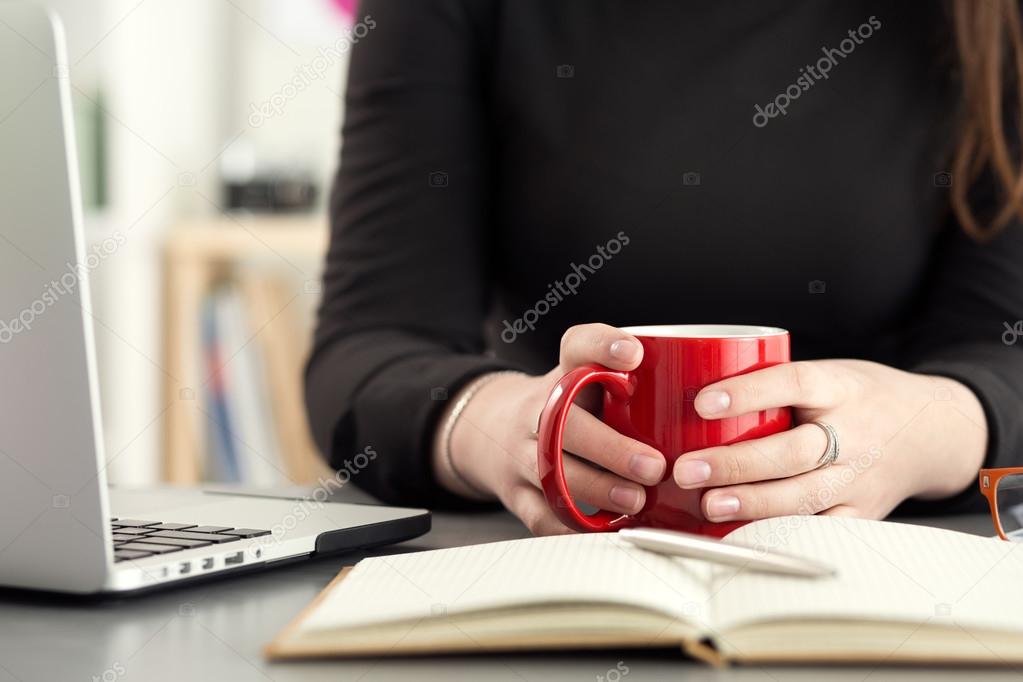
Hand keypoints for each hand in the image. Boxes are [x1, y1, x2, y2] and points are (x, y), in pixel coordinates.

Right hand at [432, 324, 666, 534]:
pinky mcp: (517, 492)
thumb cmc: (565, 409)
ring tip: (635, 500)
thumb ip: (635, 388)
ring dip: (597, 489)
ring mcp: (521, 452)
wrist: (494, 430)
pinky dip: (574, 525)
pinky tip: (606, 528)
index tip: (634, 354)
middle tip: (653, 466)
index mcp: (564, 374)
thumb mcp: (588, 382)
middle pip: (567, 424)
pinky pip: (541, 513)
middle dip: (612, 449)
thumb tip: (708, 409)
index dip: (603, 346)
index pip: (578, 346)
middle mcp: (538, 409)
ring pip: (552, 472)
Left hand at [672, 359, 988, 521]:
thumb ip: (775, 385)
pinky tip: (740, 534)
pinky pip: (819, 527)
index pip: (792, 383)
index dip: (747, 393)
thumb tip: (690, 398)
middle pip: (793, 451)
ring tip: (708, 504)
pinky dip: (778, 533)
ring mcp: (860, 477)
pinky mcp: (863, 512)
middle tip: (687, 469)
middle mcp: (854, 432)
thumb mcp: (828, 374)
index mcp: (841, 386)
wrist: (935, 429)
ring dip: (752, 503)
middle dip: (736, 464)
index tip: (702, 403)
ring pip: (805, 495)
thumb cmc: (861, 397)